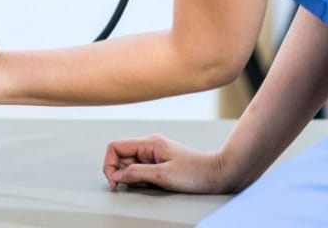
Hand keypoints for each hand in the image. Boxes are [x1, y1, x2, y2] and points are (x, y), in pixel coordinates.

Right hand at [103, 134, 230, 193]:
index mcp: (148, 143)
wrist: (217, 174)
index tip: (115, 182)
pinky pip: (141, 170)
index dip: (110, 164)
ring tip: (151, 184)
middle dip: (123, 173)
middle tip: (138, 185)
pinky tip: (154, 185)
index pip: (115, 147)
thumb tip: (115, 176)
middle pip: (121, 157)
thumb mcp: (162, 175)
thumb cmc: (194, 173)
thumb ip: (136, 173)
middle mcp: (149, 145)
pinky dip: (142, 180)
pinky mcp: (159, 162)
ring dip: (133, 178)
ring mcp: (154, 154)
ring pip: (130, 165)